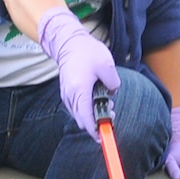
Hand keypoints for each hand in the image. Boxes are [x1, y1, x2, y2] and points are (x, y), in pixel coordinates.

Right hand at [36, 7, 119, 134]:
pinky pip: (76, 108)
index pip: (87, 120)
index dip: (96, 131)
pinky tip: (96, 99)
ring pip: (79, 115)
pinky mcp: (66, 92)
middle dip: (97, 123)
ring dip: (92, 115)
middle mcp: (71, 96)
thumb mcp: (107, 66)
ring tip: (107, 104)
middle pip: (82, 121)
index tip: (105, 136)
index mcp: (80, 91)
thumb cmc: (87, 52)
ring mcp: (66, 95)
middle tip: (112, 114)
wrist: (68, 42)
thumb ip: (113, 83)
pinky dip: (86, 109)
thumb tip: (112, 93)